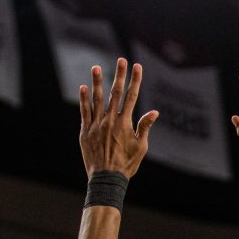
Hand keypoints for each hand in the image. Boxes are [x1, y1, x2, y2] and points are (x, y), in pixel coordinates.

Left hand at [78, 58, 158, 177]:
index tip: (137, 67)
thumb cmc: (126, 164)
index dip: (135, 80)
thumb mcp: (140, 147)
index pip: (132, 97)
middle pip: (115, 93)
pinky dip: (84, 99)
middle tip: (121, 59)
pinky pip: (84, 111)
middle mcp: (109, 120)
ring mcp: (95, 124)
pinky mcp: (85, 130)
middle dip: (119, 75)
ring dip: (98, 82)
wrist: (106, 178)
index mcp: (125, 123)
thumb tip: (154, 112)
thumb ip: (144, 128)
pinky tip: (84, 87)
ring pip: (96, 99)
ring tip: (97, 67)